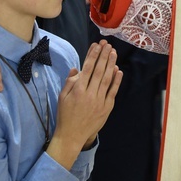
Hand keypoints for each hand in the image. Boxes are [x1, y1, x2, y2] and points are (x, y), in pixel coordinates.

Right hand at [46, 40, 122, 168]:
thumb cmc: (65, 115)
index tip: (96, 45)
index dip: (92, 55)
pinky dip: (116, 81)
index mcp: (78, 90)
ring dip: (110, 65)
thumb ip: (70, 82)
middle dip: (103, 56)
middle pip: (98, 71)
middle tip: (107, 45)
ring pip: (107, 79)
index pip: (87, 68)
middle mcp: (90, 94)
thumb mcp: (63, 97)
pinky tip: (118, 71)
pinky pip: (112, 92)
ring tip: (113, 53)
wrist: (72, 135)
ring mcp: (99, 101)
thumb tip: (77, 68)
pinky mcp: (106, 108)